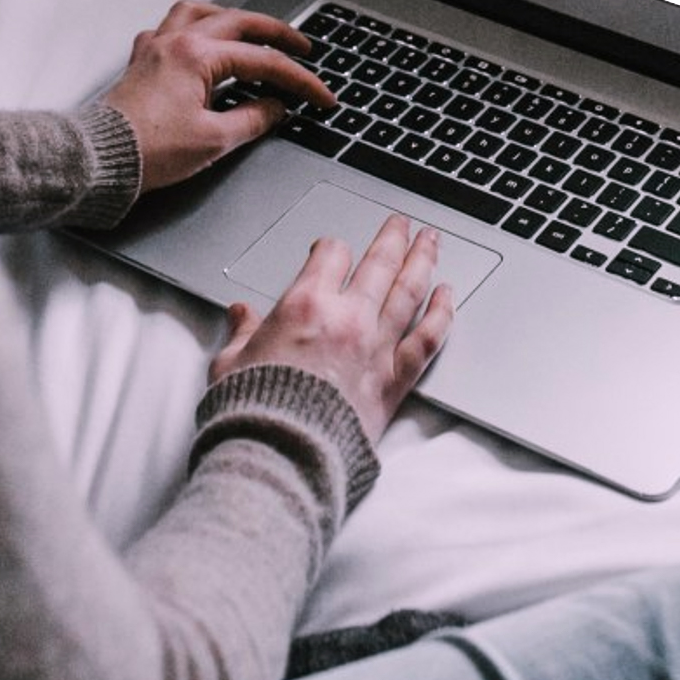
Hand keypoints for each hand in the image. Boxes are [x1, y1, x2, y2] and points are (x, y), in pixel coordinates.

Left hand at [100, 0, 338, 191]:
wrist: (99, 160)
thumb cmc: (146, 151)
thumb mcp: (214, 140)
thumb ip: (252, 118)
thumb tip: (274, 109)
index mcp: (197, 56)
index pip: (263, 62)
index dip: (299, 80)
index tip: (319, 95)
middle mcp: (176, 42)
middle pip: (238, 22)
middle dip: (276, 33)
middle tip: (301, 46)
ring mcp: (156, 48)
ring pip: (200, 12)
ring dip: (231, 18)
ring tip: (251, 30)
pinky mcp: (142, 62)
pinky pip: (171, 27)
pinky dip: (193, 28)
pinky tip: (201, 41)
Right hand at [210, 216, 454, 443]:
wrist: (283, 456)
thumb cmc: (255, 412)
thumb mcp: (231, 363)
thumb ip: (242, 333)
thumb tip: (240, 315)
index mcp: (304, 305)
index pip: (330, 255)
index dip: (331, 247)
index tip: (331, 249)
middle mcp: (347, 318)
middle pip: (379, 262)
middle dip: (392, 237)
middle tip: (401, 223)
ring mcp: (376, 346)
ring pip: (409, 290)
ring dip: (422, 260)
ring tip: (431, 241)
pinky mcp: (395, 380)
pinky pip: (427, 338)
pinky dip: (441, 313)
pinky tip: (448, 295)